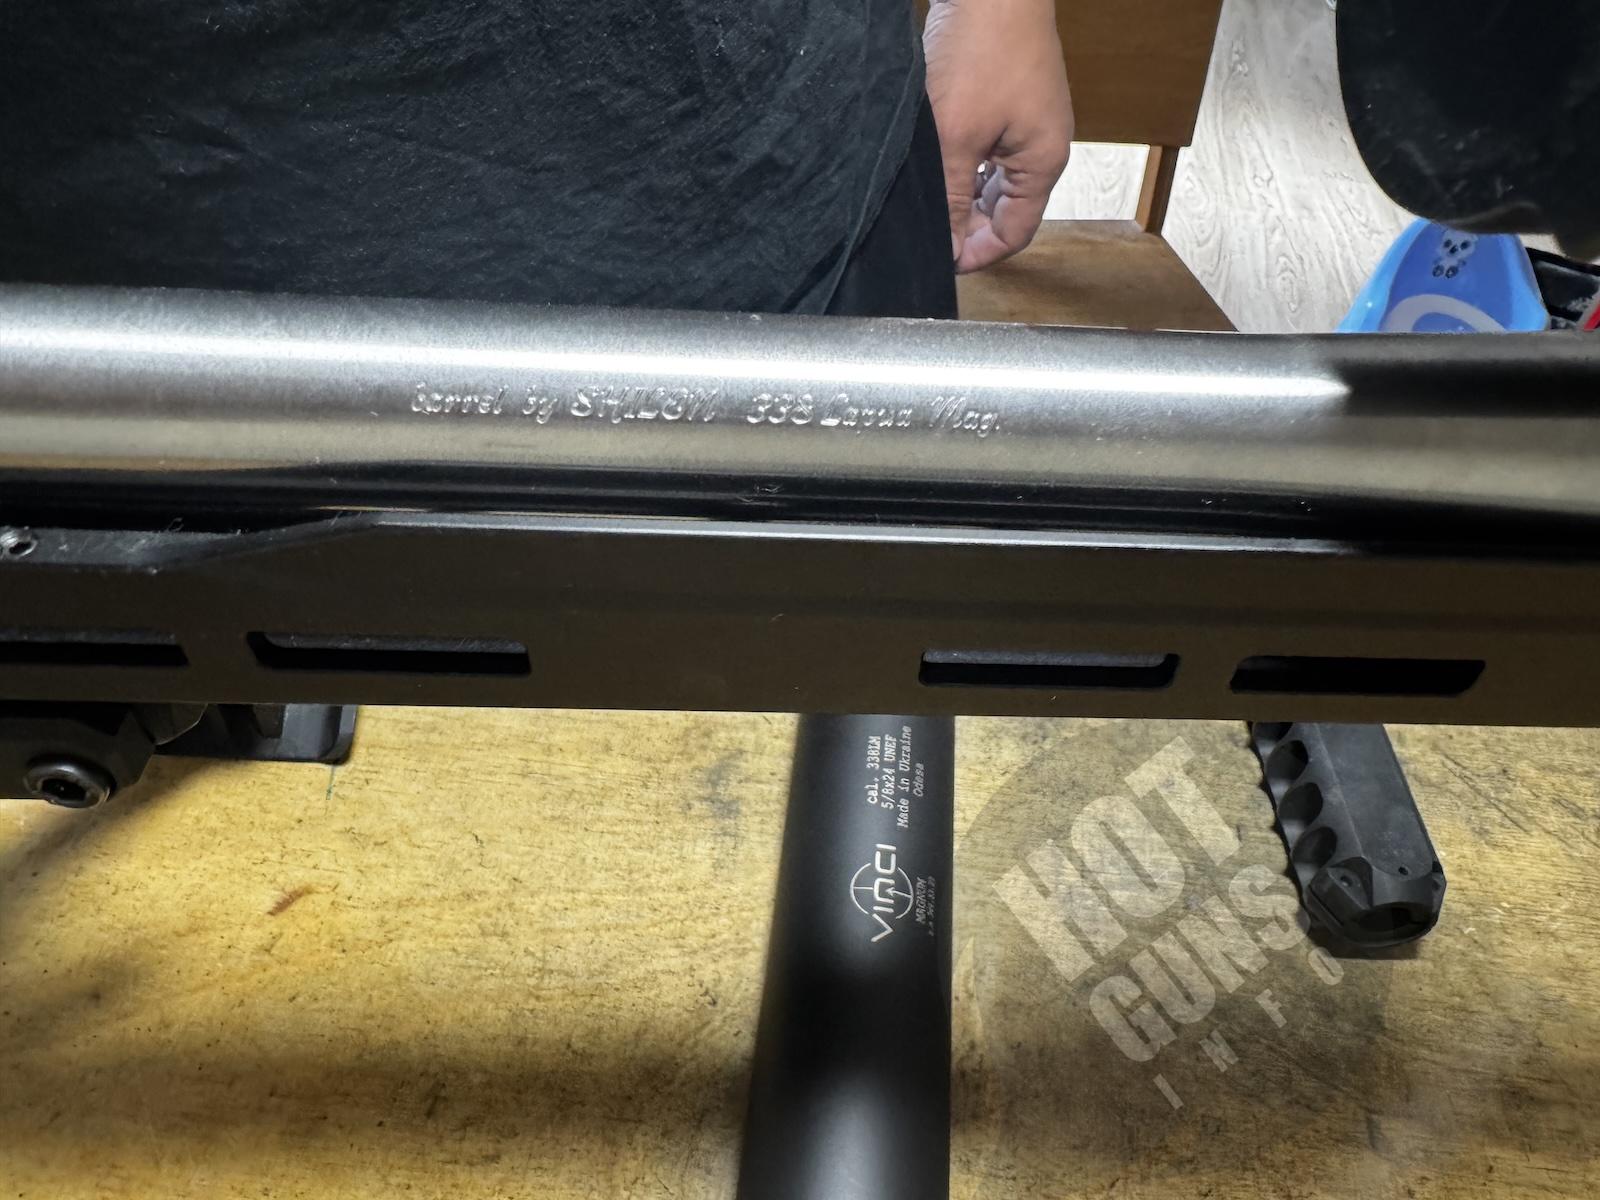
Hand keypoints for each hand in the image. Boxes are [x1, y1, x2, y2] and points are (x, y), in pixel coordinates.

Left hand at [924, 0, 1074, 273]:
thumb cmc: (983, 47)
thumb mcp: (954, 136)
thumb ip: (950, 197)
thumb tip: (946, 245)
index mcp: (1043, 163)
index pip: (1014, 234)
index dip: (976, 254)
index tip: (940, 262)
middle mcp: (1044, 148)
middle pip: (1006, 211)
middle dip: (968, 226)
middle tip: (927, 231)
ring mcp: (1031, 124)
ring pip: (996, 182)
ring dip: (964, 196)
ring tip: (929, 199)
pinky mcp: (1014, 103)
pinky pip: (992, 152)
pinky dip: (967, 166)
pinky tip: (940, 164)